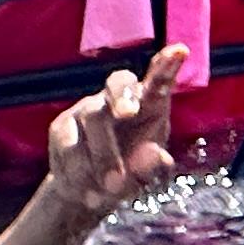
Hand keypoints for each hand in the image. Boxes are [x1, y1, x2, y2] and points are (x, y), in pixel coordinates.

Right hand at [43, 47, 183, 222]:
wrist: (90, 193)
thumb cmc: (130, 174)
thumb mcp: (149, 177)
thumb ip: (155, 166)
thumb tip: (153, 152)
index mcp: (149, 105)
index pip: (158, 81)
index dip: (167, 66)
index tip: (181, 50)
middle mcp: (117, 99)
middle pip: (118, 81)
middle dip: (123, 93)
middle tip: (129, 113)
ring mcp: (87, 109)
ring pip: (93, 117)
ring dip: (102, 155)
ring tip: (112, 188)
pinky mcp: (62, 126)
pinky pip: (68, 142)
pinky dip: (79, 170)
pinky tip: (88, 190)